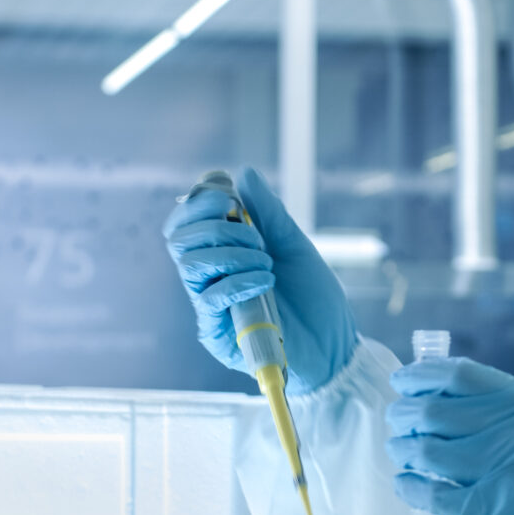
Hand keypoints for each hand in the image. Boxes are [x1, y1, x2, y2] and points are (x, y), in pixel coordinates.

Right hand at [164, 166, 356, 393]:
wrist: (335, 342)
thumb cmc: (314, 296)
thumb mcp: (293, 244)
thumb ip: (267, 212)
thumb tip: (243, 172)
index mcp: (221, 252)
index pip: (185, 223)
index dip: (197, 204)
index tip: (228, 198)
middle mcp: (209, 277)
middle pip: (179, 240)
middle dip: (217, 228)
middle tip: (257, 239)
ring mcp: (210, 305)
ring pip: (190, 265)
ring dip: (231, 254)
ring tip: (266, 263)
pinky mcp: (216, 332)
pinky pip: (208, 298)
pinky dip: (236, 281)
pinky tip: (265, 281)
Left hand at [386, 359, 513, 514]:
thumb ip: (505, 405)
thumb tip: (445, 394)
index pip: (457, 375)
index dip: (419, 376)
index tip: (401, 382)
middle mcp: (510, 430)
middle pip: (432, 411)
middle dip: (404, 415)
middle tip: (398, 422)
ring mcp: (499, 471)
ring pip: (426, 451)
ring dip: (404, 450)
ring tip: (402, 451)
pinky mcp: (490, 513)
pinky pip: (432, 494)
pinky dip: (410, 487)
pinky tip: (406, 483)